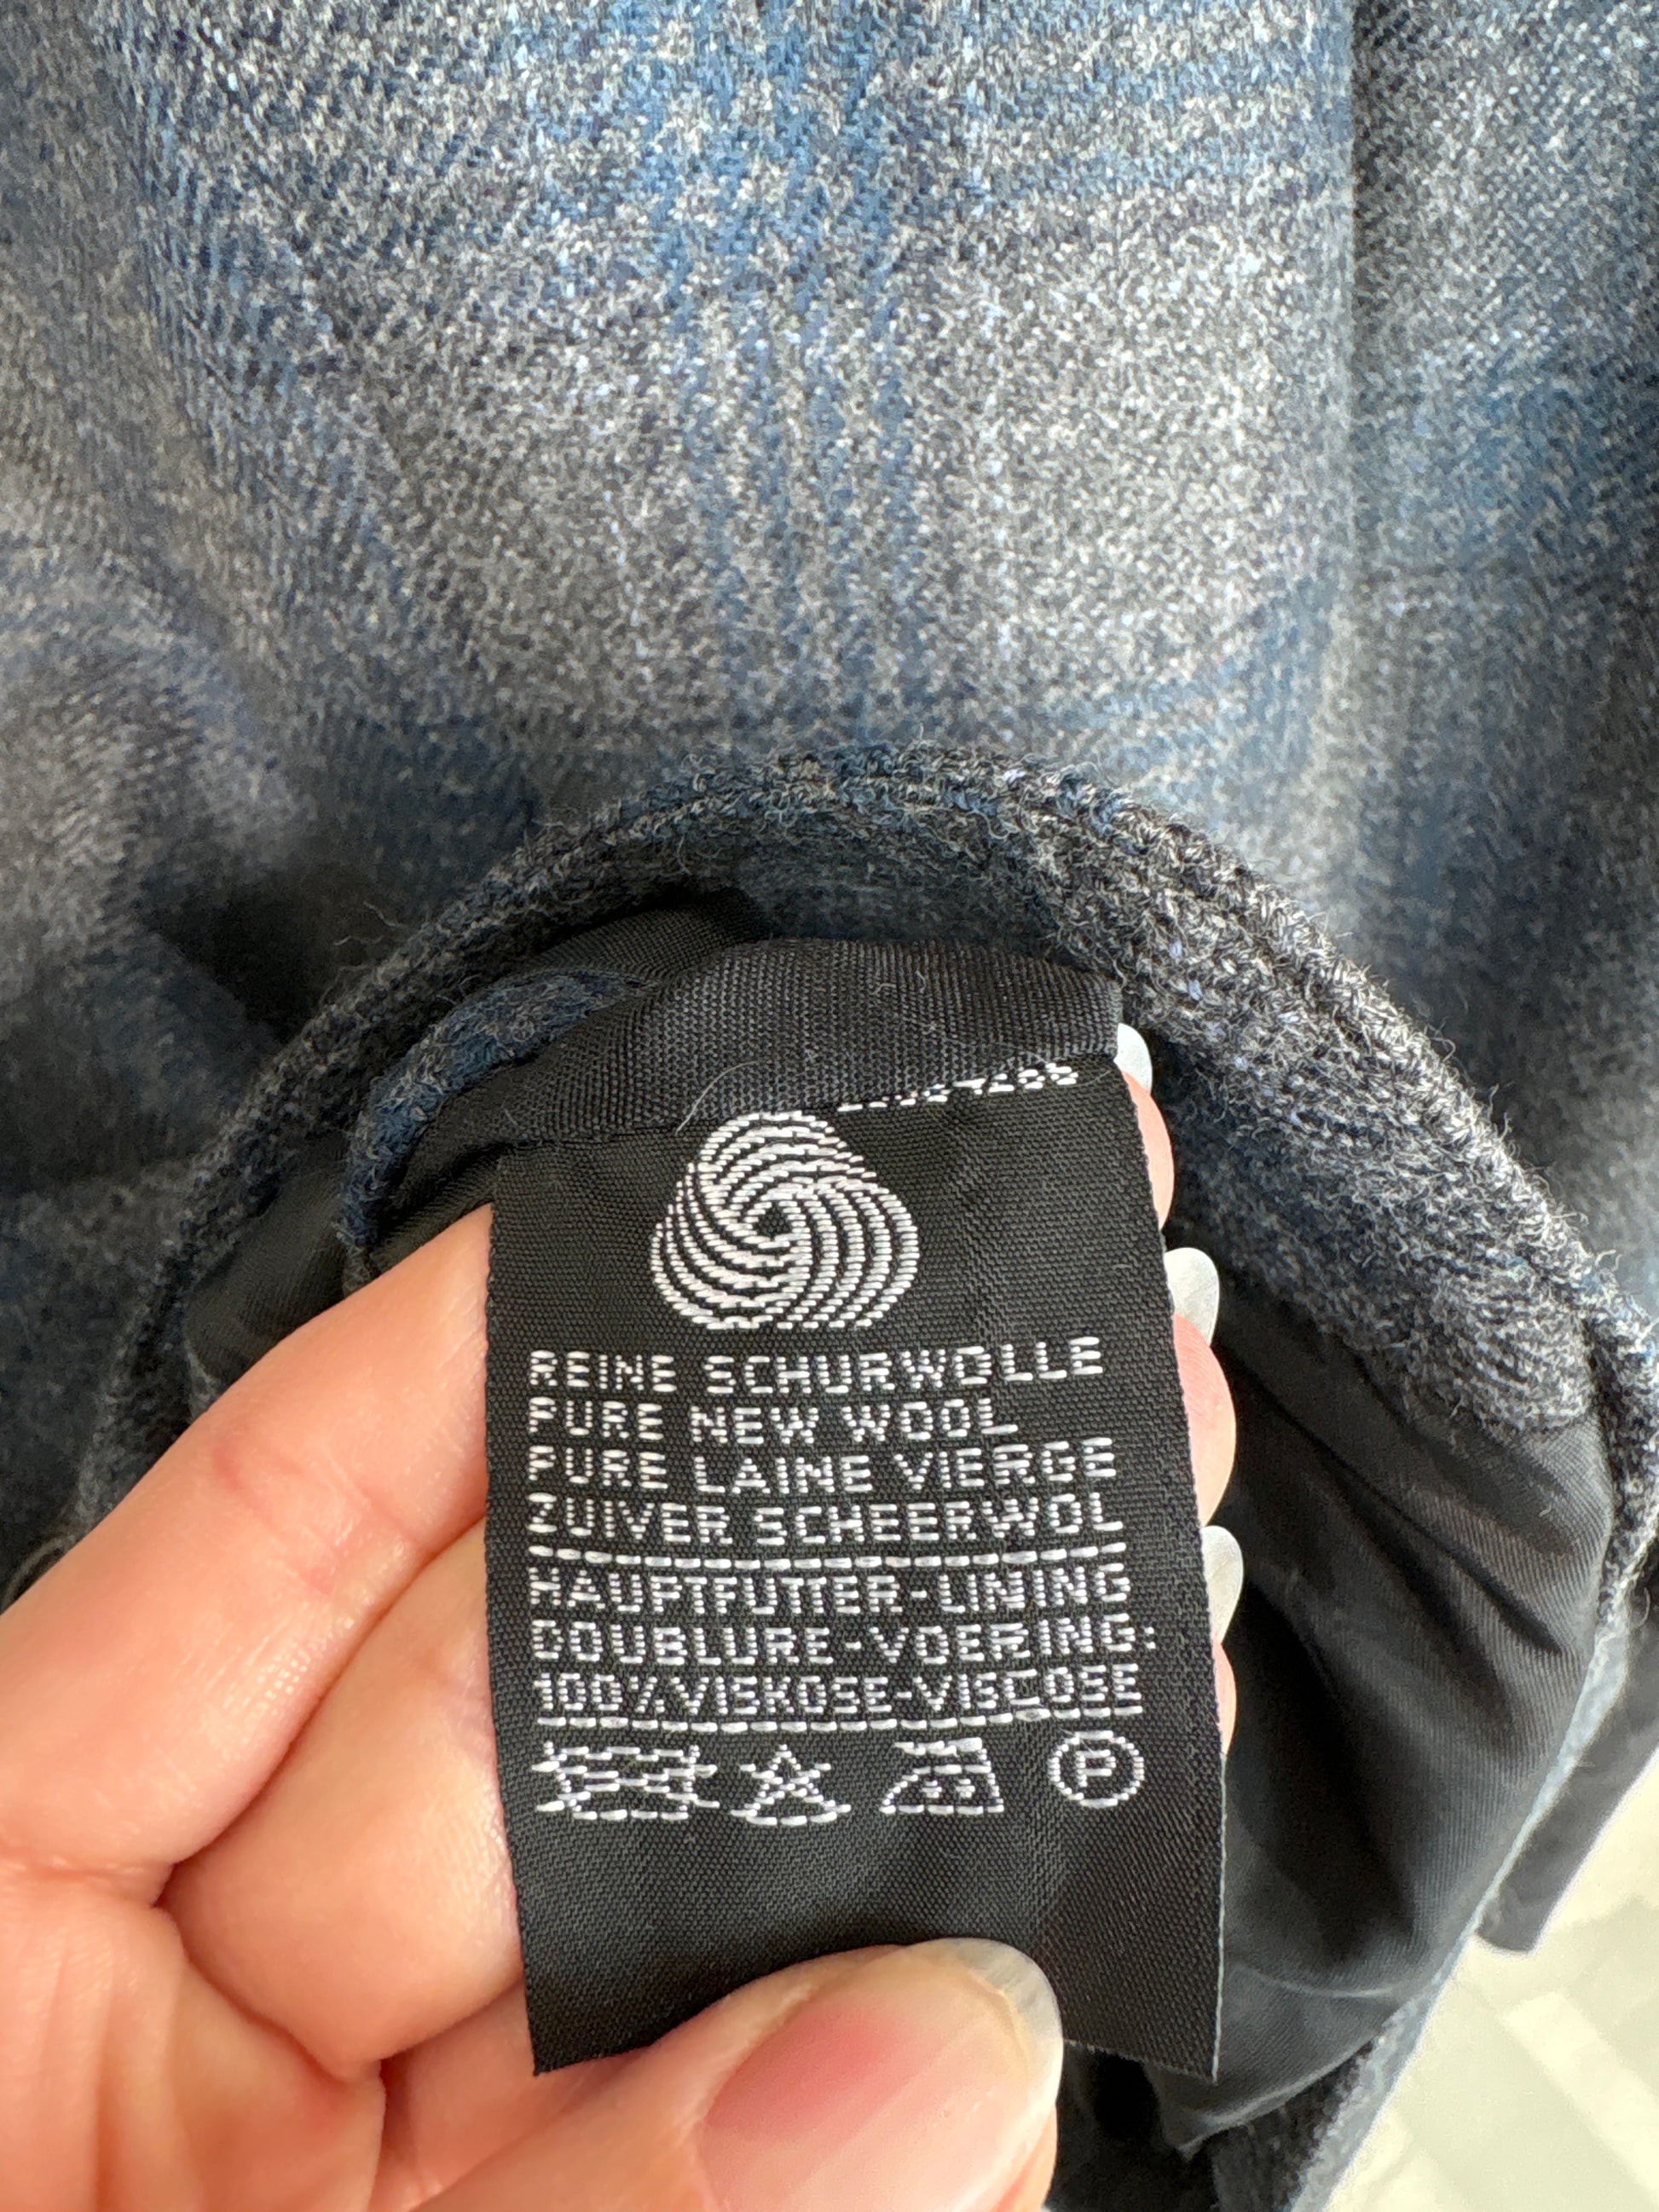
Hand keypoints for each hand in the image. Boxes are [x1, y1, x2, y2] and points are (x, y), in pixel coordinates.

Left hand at [0, 1070, 1233, 2209]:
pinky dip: (901, 1974)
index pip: (266, 1543)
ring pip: (669, 1879)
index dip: (476, 1357)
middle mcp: (194, 1998)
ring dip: (886, 1711)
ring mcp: (386, 2132)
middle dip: (769, 1517)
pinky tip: (1068, 1802)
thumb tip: (950, 2046)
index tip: (687, 1212)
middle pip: (517, 1695)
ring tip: (1108, 1493)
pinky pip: (740, 2082)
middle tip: (1001, 1322)